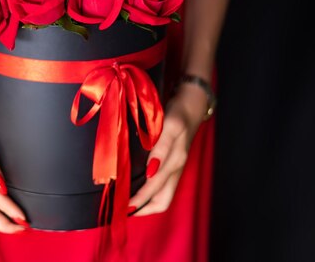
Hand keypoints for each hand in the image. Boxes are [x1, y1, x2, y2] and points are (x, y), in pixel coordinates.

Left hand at [128, 82, 207, 215]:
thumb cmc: (179, 112)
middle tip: (121, 211)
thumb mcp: (170, 125)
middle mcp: (175, 168)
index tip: (122, 208)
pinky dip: (149, 191)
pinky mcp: (173, 161)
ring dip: (146, 202)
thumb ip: (161, 147)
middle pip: (161, 201)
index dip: (139, 201)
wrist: (193, 102)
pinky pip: (162, 184)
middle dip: (143, 209)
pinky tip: (136, 187)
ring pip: (162, 195)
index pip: (154, 190)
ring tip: (126, 205)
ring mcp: (175, 166)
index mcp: (174, 162)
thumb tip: (151, 172)